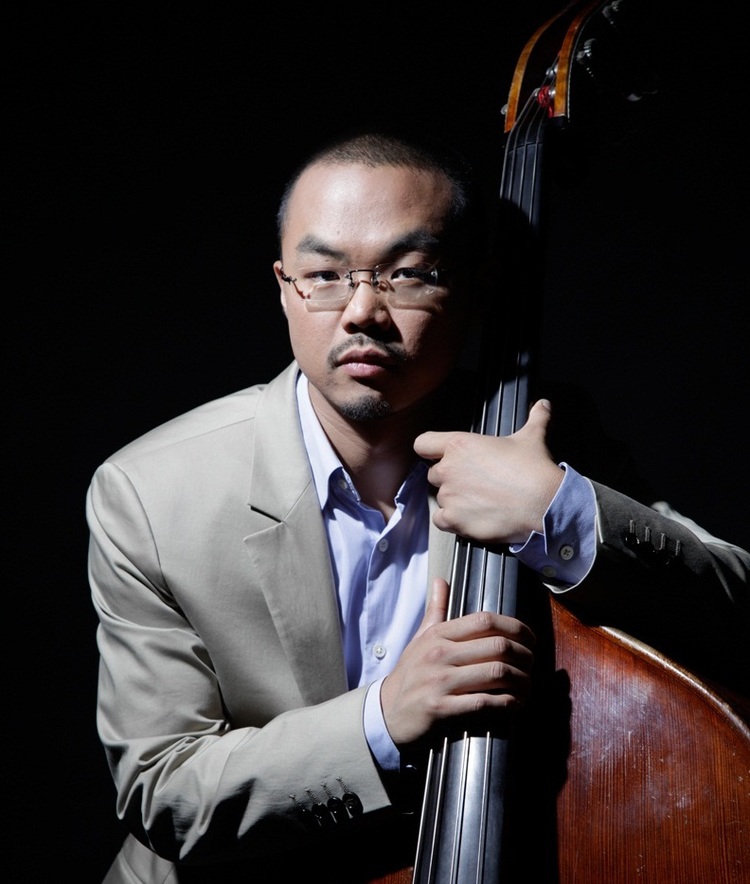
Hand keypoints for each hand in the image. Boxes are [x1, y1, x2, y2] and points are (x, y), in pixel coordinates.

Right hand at [380, 578, 535, 745]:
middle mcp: (440, 654)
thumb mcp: (419, 639)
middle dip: (525, 657)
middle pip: (498, 646)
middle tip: (533, 665)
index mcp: (438, 635)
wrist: (386, 712)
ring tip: (527, 686)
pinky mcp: (441, 708)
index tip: (530, 639)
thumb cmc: (409, 674)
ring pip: (496, 674)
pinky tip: (515, 704)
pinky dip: (507, 704)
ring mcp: (440, 681)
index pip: (485, 620)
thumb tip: (440, 581)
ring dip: (521, 682)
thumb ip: (435, 610)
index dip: (516, 627)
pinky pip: (484, 703)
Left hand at [413, 399, 563, 544]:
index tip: (438, 455)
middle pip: (435, 474)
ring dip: (454, 500)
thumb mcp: (532, 437)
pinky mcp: (454, 520)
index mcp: (459, 445)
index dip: (430, 450)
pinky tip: (471, 517)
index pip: (423, 444)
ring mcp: (449, 496)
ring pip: (441, 498)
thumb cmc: (533, 470)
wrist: (543, 504)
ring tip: (479, 501)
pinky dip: (452, 521)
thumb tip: (543, 405)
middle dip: (450, 478)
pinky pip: (440, 520)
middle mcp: (449, 470)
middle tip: (474, 482)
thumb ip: (534, 418)